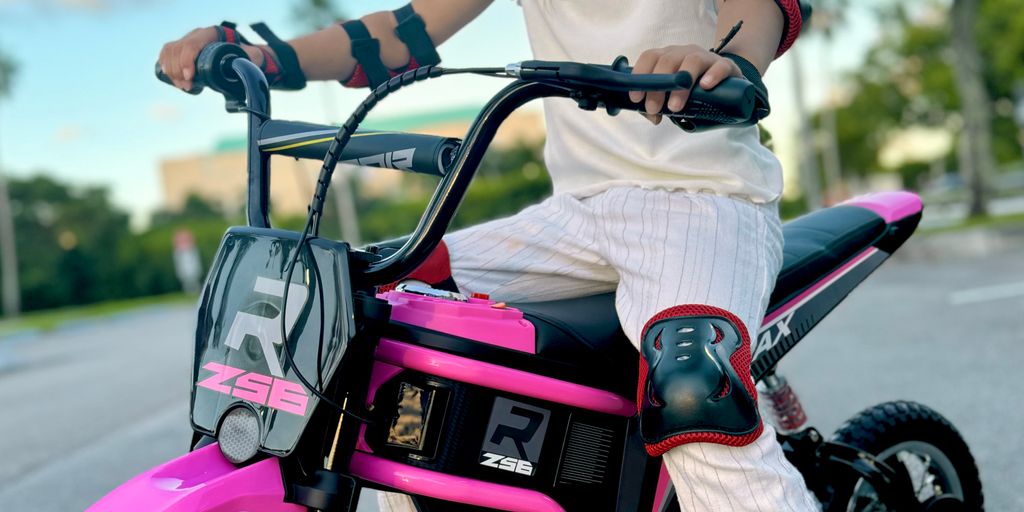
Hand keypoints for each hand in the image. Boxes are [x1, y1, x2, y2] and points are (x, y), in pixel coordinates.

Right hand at [158, 27, 266, 90]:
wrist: (239, 54)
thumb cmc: (245, 55)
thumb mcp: (250, 56)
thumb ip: (252, 58)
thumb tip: (249, 64)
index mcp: (211, 34)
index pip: (192, 44)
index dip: (187, 60)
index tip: (190, 77)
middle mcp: (197, 35)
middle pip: (178, 49)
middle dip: (178, 70)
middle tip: (187, 86)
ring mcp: (188, 41)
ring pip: (170, 51)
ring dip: (172, 70)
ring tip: (183, 86)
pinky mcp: (182, 49)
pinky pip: (167, 53)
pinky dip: (165, 64)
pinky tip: (170, 76)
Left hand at [628, 45, 742, 124]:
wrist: (724, 85)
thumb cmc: (692, 90)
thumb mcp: (672, 97)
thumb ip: (658, 106)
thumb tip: (652, 116)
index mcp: (668, 57)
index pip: (650, 56)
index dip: (640, 75)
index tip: (636, 97)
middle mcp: (684, 53)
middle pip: (667, 61)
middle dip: (658, 86)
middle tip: (654, 108)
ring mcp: (705, 57)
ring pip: (692, 61)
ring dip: (680, 86)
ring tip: (675, 107)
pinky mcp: (725, 66)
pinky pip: (720, 66)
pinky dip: (712, 75)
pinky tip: (705, 86)